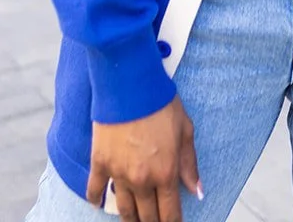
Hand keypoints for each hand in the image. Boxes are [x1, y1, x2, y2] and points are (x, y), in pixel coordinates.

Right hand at [86, 97, 200, 220]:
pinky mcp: (99, 162)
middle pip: (147, 216)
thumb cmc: (160, 102)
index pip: (170, 213)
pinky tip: (98, 203)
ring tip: (134, 221)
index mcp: (165, 172)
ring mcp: (118, 173)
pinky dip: (96, 199)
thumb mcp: (185, 130)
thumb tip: (197, 191)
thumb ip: (189, 164)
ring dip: (130, 219)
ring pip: (124, 209)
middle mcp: (142, 179)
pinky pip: (95, 189)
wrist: (129, 83)